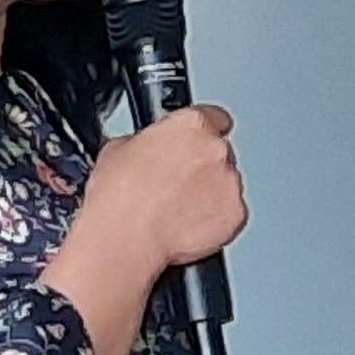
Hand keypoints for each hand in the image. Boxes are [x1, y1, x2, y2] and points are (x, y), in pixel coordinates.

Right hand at [74, 104, 246, 272]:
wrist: (125, 237)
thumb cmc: (118, 196)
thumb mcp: (117, 149)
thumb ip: (146, 141)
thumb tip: (148, 149)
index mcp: (191, 125)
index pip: (213, 117)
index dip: (201, 131)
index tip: (192, 143)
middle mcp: (217, 150)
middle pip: (219, 152)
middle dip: (201, 166)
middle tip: (173, 183)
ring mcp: (230, 183)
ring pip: (225, 184)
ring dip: (208, 193)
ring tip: (174, 209)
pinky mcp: (236, 215)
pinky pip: (229, 213)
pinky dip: (214, 219)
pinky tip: (185, 225)